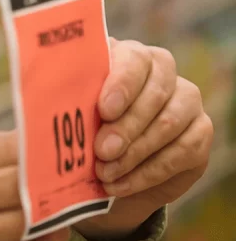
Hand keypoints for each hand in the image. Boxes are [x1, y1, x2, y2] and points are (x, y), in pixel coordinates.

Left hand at [74, 40, 212, 240]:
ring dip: (135, 153)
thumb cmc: (80, 130)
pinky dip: (148, 172)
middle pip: (154, 93)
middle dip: (126, 126)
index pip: (133, 59)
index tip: (103, 110)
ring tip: (105, 173)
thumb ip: (63, 104)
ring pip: (170, 123)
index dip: (122, 84)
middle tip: (102, 151)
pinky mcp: (200, 131)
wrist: (106, 168)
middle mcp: (161, 72)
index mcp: (126, 56)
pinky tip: (120, 184)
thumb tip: (40, 106)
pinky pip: (182, 151)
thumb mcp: (67, 114)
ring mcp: (185, 100)